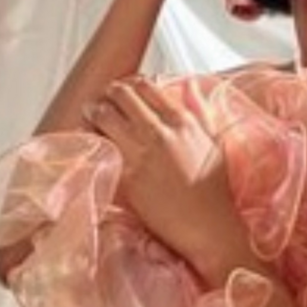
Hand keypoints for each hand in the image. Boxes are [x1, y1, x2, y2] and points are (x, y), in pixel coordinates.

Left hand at [83, 76, 250, 282]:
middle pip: (121, 95)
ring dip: (95, 112)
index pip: (147, 86)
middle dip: (109, 94)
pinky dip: (93, 139)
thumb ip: (200, 108)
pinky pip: (101, 146)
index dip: (132, 84)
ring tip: (92, 116)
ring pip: (104, 116)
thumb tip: (189, 82)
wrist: (206, 224)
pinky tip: (94, 141)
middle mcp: (160, 132)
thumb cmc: (214, 186)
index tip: (126, 90)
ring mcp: (141, 153)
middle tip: (104, 101)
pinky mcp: (126, 175)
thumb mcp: (214, 139)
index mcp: (182, 121)